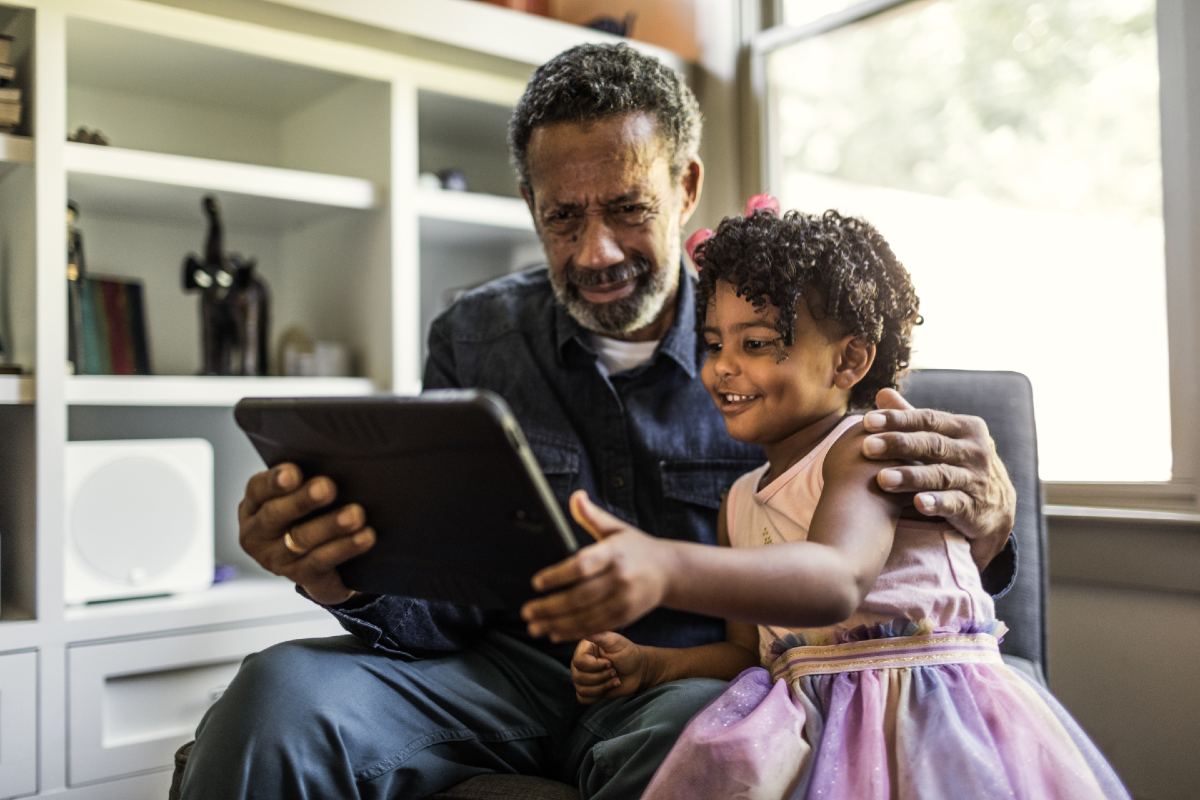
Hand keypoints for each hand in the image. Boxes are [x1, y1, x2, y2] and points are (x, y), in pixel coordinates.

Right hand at [238, 464, 376, 604]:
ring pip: (302, 539)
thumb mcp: (299, 494)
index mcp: (253, 506)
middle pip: (276, 515)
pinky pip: (322, 561)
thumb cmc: (310, 512)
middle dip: (303, 500)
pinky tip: (365, 537)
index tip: (294, 472)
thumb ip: (307, 478)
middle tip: (328, 487)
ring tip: (356, 514)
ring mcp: (276, 559)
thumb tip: (336, 458)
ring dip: (331, 525)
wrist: (320, 561)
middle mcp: (257, 534)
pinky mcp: (300, 577)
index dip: (275, 481)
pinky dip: (345, 548)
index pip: (258, 489)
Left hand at [520, 491, 675, 641]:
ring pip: (586, 616)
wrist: (669, 571)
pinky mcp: (626, 616)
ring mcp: (624, 600)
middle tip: (527, 611)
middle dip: (551, 606)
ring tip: (535, 626)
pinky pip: (597, 627)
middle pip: (580, 596)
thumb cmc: (637, 548)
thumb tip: (576, 496)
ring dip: (558, 624)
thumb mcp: (615, 528)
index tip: (537, 582)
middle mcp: (620, 578)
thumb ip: (591, 515)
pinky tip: (555, 633)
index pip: (582, 565)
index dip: (558, 576)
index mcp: (614, 552)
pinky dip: (574, 633)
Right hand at [571, 631, 651, 703]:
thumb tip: (585, 630)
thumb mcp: (615, 642)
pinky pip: (583, 698)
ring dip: (603, 687)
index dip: (595, 666)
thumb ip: (600, 636)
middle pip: (579, 678)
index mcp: (584, 649)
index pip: (579, 662)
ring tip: (615, 679)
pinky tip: (609, 687)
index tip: (610, 662)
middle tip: (614, 671)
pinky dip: (598, 696)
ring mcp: (583, 677)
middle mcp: (580, 663)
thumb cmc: (628, 653)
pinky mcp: (588, 690)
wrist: (638, 670)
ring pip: (582, 689)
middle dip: (602, 677)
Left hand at [862, 388, 1015, 568]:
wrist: (996, 506)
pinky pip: (955, 504)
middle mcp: (974, 451)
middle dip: (898, 444)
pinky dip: (937, 503)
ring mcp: (976, 480)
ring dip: (911, 476)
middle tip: (866, 447)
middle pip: (932, 444)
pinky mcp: (975, 508)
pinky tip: (918, 504)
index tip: (867, 421)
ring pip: (940, 475)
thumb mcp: (942, 438)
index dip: (897, 420)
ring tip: (882, 479)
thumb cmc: (959, 463)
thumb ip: (913, 419)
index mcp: (965, 428)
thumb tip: (882, 393)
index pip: (928, 420)